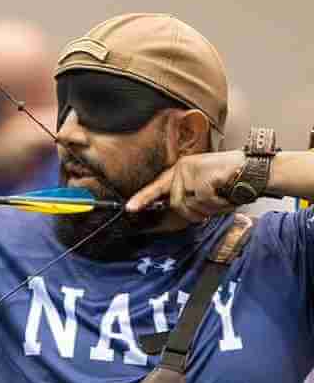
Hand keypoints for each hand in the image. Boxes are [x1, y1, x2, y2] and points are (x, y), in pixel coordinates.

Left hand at [125, 151, 244, 222]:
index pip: (157, 187)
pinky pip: (203, 202)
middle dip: (195, 212)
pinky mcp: (201, 177)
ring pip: (189, 205)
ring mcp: (190, 171)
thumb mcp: (204, 186)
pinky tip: (226, 194)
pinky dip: (217, 204)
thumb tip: (180, 213)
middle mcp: (181, 169)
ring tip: (221, 196)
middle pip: (176, 204)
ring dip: (209, 209)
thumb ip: (189, 196)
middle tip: (213, 205)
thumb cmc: (230, 180)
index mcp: (179, 171)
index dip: (143, 199)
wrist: (253, 169)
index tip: (130, 208)